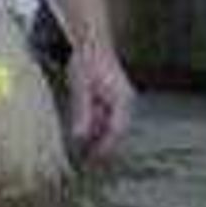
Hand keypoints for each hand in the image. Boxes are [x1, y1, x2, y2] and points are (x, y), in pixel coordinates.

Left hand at [66, 43, 136, 159]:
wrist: (89, 43)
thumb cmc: (87, 61)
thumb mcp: (81, 87)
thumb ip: (82, 112)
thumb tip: (81, 137)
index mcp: (123, 100)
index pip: (117, 131)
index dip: (106, 148)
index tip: (94, 160)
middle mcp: (124, 102)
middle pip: (115, 132)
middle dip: (102, 147)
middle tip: (87, 163)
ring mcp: (117, 100)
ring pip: (108, 127)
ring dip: (96, 139)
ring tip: (82, 154)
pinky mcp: (108, 98)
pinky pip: (102, 118)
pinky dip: (93, 127)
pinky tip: (81, 135)